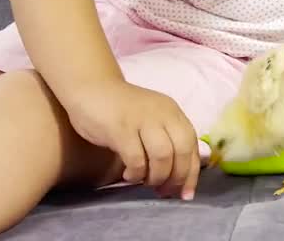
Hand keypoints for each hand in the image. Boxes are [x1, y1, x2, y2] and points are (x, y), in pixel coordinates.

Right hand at [65, 80, 199, 199]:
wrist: (91, 88)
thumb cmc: (121, 110)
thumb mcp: (152, 120)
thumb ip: (167, 139)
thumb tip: (179, 177)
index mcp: (173, 112)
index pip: (192, 145)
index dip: (191, 173)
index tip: (185, 194)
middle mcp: (162, 113)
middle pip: (182, 151)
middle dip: (176, 178)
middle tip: (164, 191)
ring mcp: (142, 119)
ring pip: (163, 156)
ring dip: (156, 176)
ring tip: (145, 181)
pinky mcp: (120, 128)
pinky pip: (136, 159)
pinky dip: (136, 173)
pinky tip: (129, 175)